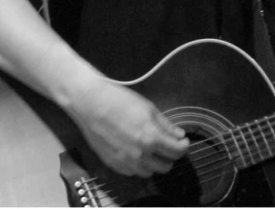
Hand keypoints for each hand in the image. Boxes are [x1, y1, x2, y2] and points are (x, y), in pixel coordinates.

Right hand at [68, 78, 188, 176]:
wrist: (91, 105)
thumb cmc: (121, 101)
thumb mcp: (148, 109)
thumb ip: (166, 125)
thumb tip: (179, 135)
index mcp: (151, 138)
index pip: (177, 151)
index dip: (184, 146)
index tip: (183, 141)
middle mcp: (140, 155)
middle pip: (166, 166)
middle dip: (170, 155)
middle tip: (168, 144)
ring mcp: (126, 162)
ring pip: (150, 172)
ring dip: (155, 162)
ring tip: (152, 148)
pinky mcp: (114, 165)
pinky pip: (133, 172)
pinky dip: (139, 165)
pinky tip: (137, 152)